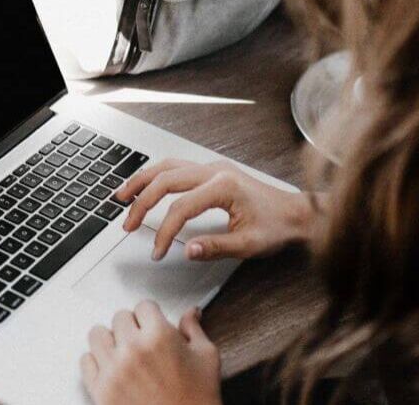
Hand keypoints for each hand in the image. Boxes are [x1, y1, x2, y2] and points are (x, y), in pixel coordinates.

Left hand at [81, 301, 221, 404]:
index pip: (144, 306)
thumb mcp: (206, 358)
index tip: (153, 324)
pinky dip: (97, 362)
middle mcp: (133, 349)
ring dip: (110, 340)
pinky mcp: (100, 390)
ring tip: (123, 352)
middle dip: (132, 327)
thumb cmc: (197, 398)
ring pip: (97, 334)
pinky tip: (112, 368)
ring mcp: (114, 369)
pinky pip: (85, 361)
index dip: (151, 316)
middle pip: (119, 317)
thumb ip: (194, 330)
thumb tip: (190, 312)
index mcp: (159, 336)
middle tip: (142, 341)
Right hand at [116, 159, 315, 260]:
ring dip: (142, 181)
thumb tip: (187, 250)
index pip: (180, 208)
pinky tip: (145, 185)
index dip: (164, 231)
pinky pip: (176, 166)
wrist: (296, 213)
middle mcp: (214, 170)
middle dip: (142, 202)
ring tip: (122, 196)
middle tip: (127, 224)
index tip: (157, 251)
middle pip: (165, 179)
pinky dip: (156, 176)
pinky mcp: (211, 170)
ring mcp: (212, 167)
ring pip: (167, 166)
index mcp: (223, 186)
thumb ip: (215, 247)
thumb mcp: (248, 244)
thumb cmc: (277, 227)